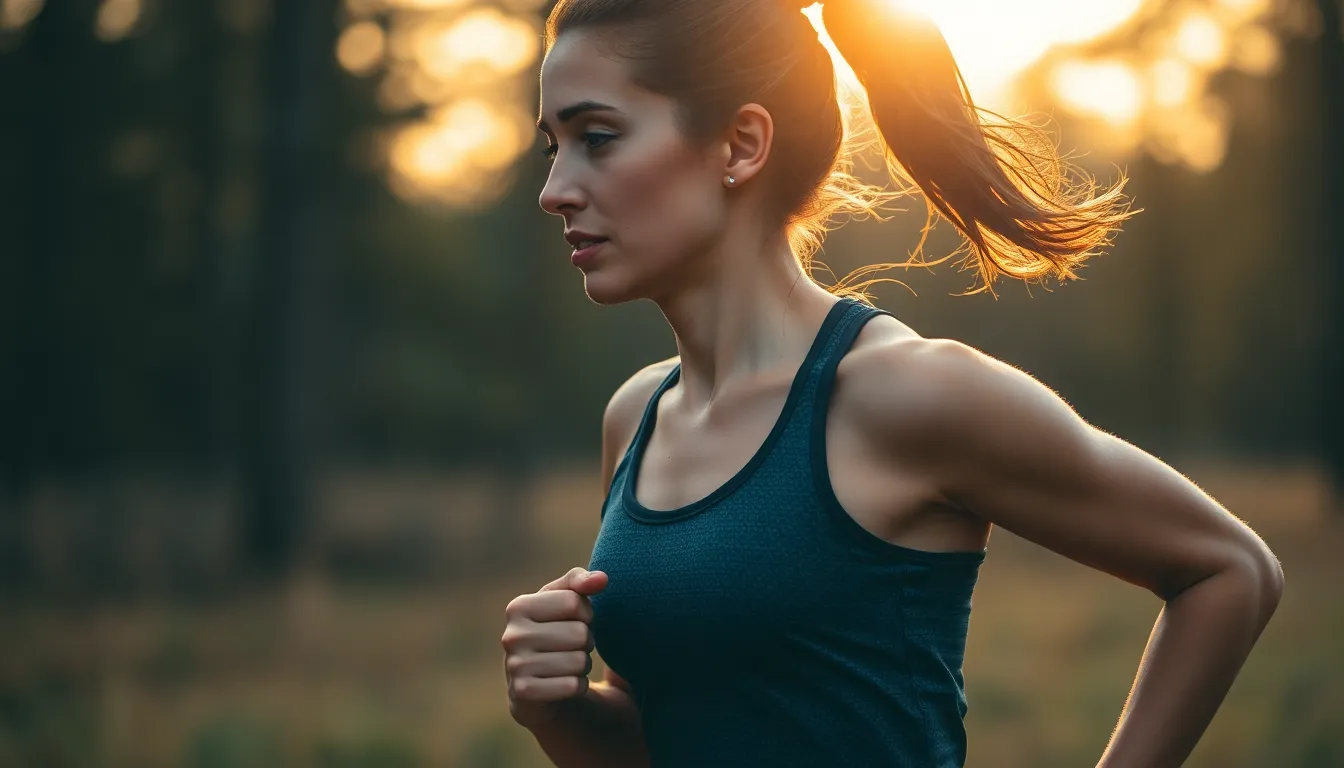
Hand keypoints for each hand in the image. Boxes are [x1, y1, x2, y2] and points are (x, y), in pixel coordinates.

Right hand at [501, 567, 608, 727]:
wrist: (538, 684)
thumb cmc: (557, 633)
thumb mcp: (566, 601)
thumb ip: (582, 582)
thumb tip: (601, 578)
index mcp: (519, 607)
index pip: (574, 602)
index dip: (585, 613)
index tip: (575, 622)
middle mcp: (511, 635)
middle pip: (580, 633)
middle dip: (586, 642)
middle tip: (571, 648)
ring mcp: (515, 666)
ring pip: (579, 661)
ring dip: (583, 665)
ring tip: (567, 665)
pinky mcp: (524, 693)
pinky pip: (573, 686)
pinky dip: (578, 686)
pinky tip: (564, 684)